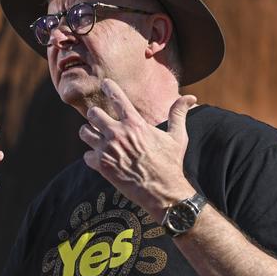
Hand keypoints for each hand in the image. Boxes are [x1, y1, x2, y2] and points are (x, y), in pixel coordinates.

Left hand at [79, 79, 196, 222]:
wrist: (162, 192)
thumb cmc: (171, 163)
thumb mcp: (177, 136)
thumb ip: (179, 114)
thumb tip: (191, 97)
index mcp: (135, 124)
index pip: (116, 98)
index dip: (109, 87)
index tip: (105, 83)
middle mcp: (118, 134)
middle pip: (93, 114)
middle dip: (96, 116)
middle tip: (100, 120)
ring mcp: (108, 150)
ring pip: (85, 133)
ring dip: (90, 134)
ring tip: (97, 138)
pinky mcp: (102, 166)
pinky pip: (86, 155)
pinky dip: (92, 157)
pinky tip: (101, 159)